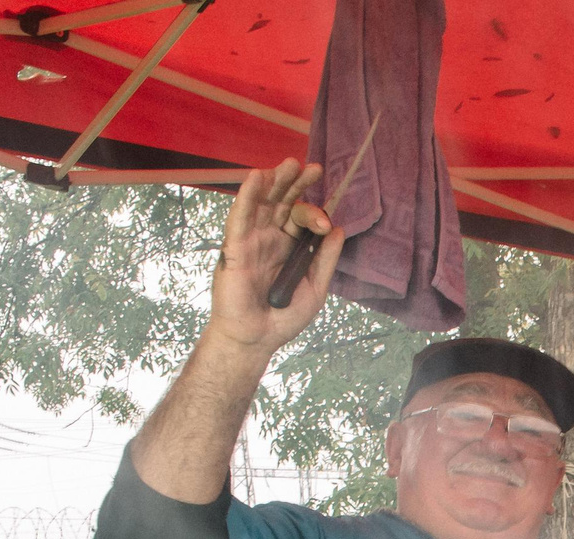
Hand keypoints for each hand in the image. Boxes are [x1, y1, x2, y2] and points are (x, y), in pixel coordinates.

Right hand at [207, 160, 345, 352]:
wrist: (257, 339)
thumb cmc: (283, 317)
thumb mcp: (314, 288)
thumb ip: (324, 259)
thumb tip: (339, 230)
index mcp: (289, 245)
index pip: (301, 218)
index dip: (314, 214)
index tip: (326, 224)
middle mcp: (270, 238)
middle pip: (282, 202)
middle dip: (296, 184)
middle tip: (311, 168)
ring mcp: (251, 240)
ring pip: (262, 203)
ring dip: (274, 182)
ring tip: (288, 164)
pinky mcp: (234, 248)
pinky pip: (239, 218)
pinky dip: (246, 197)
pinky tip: (255, 178)